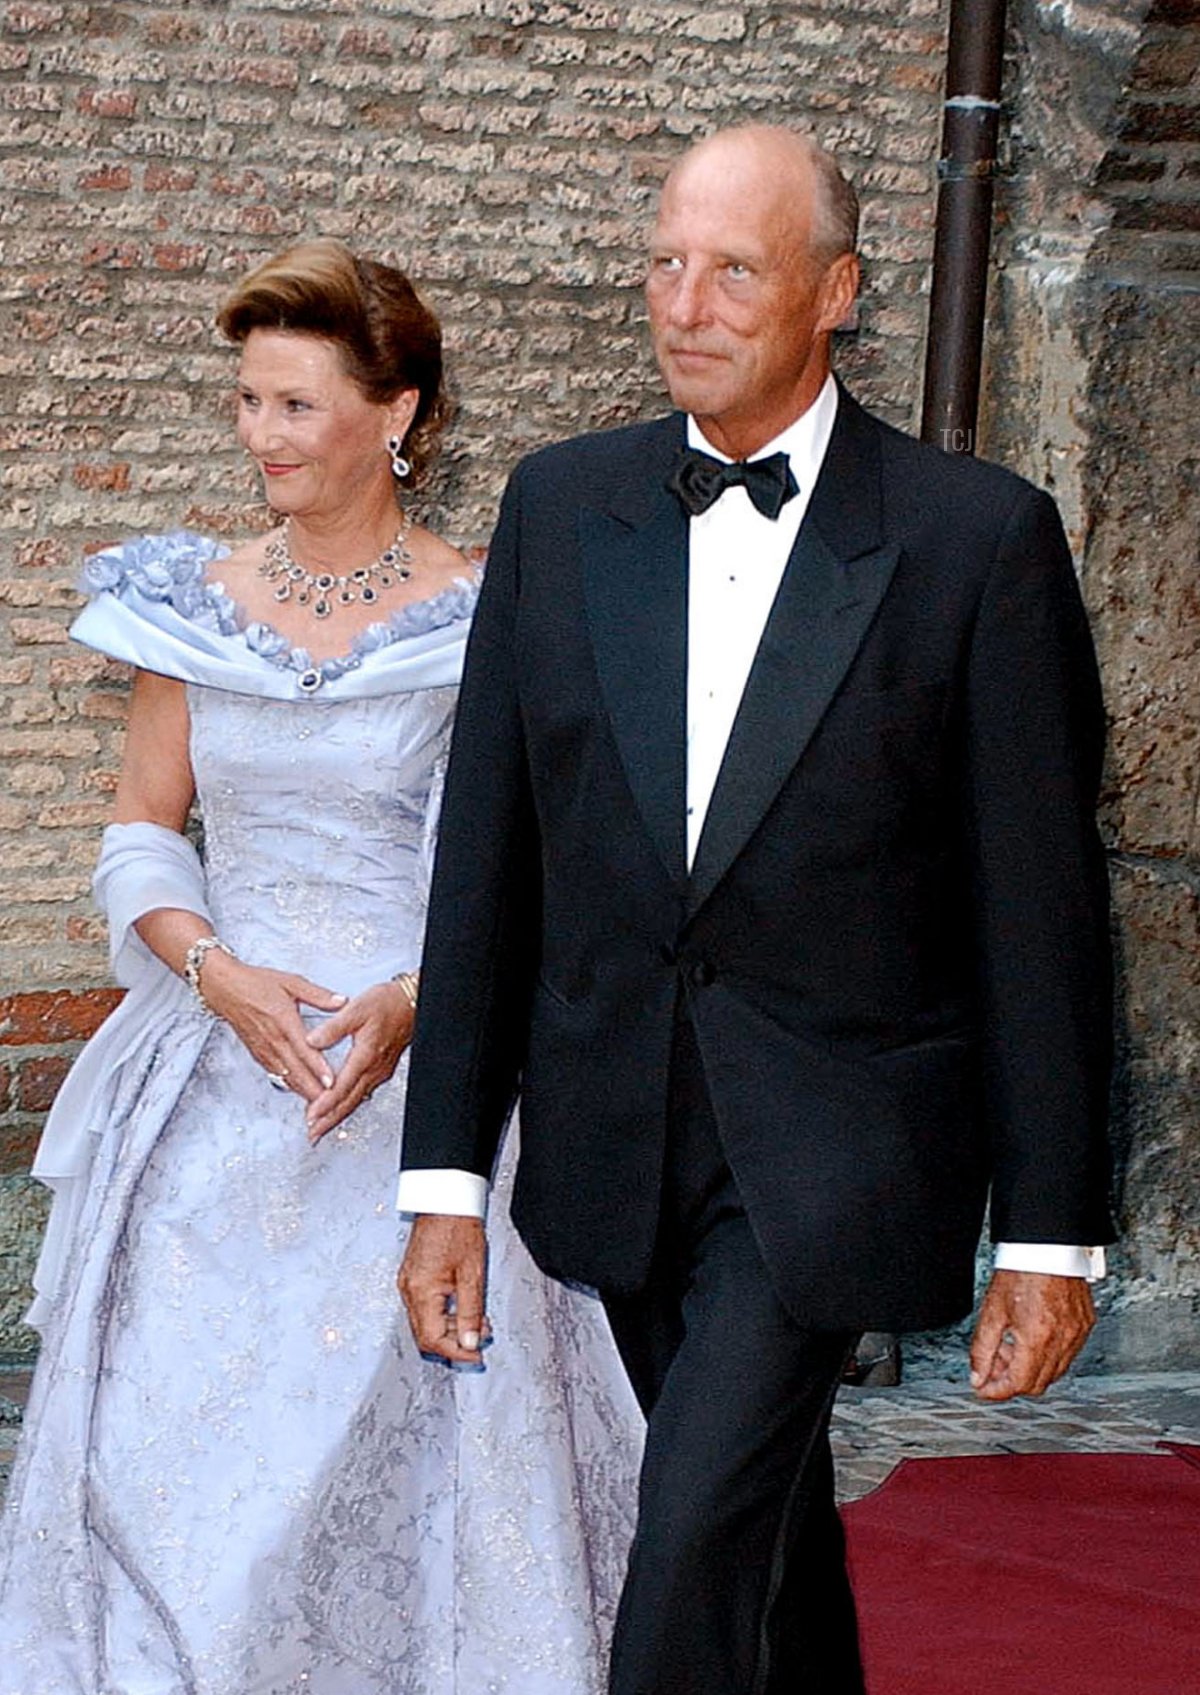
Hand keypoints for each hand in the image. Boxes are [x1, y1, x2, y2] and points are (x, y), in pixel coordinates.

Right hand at [198, 950, 345, 1102]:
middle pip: (296, 1071)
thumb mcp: (291, 982)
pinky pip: (276, 1074)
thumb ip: (318, 995)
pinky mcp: (258, 1054)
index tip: (332, 1082)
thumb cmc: (256, 983)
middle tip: (331, 1104)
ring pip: (286, 1076)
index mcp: (284, 1021)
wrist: (224, 989)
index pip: (304, 1049)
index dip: (318, 1068)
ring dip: (302, 1092)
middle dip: (314, 1090)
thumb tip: (342, 1001)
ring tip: (320, 1106)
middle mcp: (274, 1039)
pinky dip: (290, 1086)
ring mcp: (264, 1049)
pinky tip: (301, 1093)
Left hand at [303, 981, 415, 1141]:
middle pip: (349, 1102)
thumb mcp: (357, 1009)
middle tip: (313, 1134)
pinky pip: (363, 1093)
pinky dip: (349, 1104)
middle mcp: (373, 1068)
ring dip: (338, 1116)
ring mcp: (379, 1071)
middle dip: (330, 1120)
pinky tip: (341, 1108)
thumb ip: (333, 1027)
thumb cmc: (388, 1003)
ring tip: (322, 1128)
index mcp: (365, 1055)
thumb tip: (312, 1040)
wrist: (412, 1003)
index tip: (311, 1116)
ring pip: (356, 1100)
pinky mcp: (381, 1070)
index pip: (342, 1087)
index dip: (325, 1104)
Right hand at [397, 1214, 488, 1365]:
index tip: (476, 1356)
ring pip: (426, 1322)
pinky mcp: (413, 1276)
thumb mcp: (472, 1274)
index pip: (433, 1340)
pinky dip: (444, 1314)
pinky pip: (424, 1307)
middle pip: (426, 1335)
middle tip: (481, 1337)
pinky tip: (463, 1307)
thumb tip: (470, 1342)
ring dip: (451, 1328)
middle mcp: (409, 1290)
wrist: (446, 1200)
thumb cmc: (458, 1228)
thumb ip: (471, 1312)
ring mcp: (408, 1283)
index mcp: (421, 1292)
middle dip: (455, 1342)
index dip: (456, 1353)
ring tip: (478, 1320)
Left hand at [969, 1270, 1094, 1400]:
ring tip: (1011, 1346)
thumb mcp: (992, 1311)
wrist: (1046, 1245)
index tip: (983, 1389)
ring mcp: (1077, 1334)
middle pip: (1037, 1384)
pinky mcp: (1085, 1325)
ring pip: (1054, 1373)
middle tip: (994, 1365)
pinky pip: (1067, 1355)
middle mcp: (1062, 1341)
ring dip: (1030, 1369)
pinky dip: (1048, 1356)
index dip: (997, 1391)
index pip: (1018, 1384)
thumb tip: (978, 1377)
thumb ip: (982, 1349)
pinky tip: (1031, 1338)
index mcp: (1037, 1339)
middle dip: (1011, 1380)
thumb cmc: (1020, 1270)